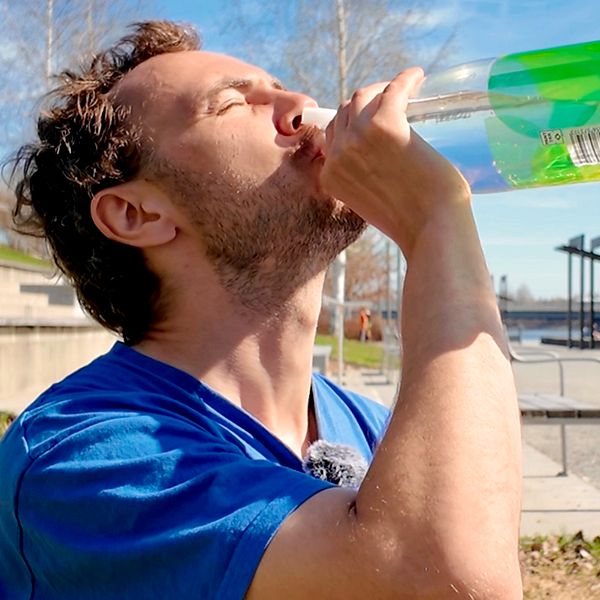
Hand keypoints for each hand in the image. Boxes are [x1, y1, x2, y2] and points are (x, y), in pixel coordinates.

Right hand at [319, 68, 470, 256]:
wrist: (431, 229)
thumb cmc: (411, 220)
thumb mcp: (372, 201)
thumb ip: (364, 179)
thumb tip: (378, 155)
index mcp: (331, 176)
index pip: (333, 135)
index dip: (351, 122)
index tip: (369, 116)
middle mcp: (338, 155)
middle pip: (345, 112)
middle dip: (365, 102)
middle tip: (389, 100)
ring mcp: (359, 139)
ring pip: (363, 97)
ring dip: (382, 88)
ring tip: (404, 88)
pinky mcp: (385, 126)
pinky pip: (393, 90)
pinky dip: (405, 80)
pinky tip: (417, 76)